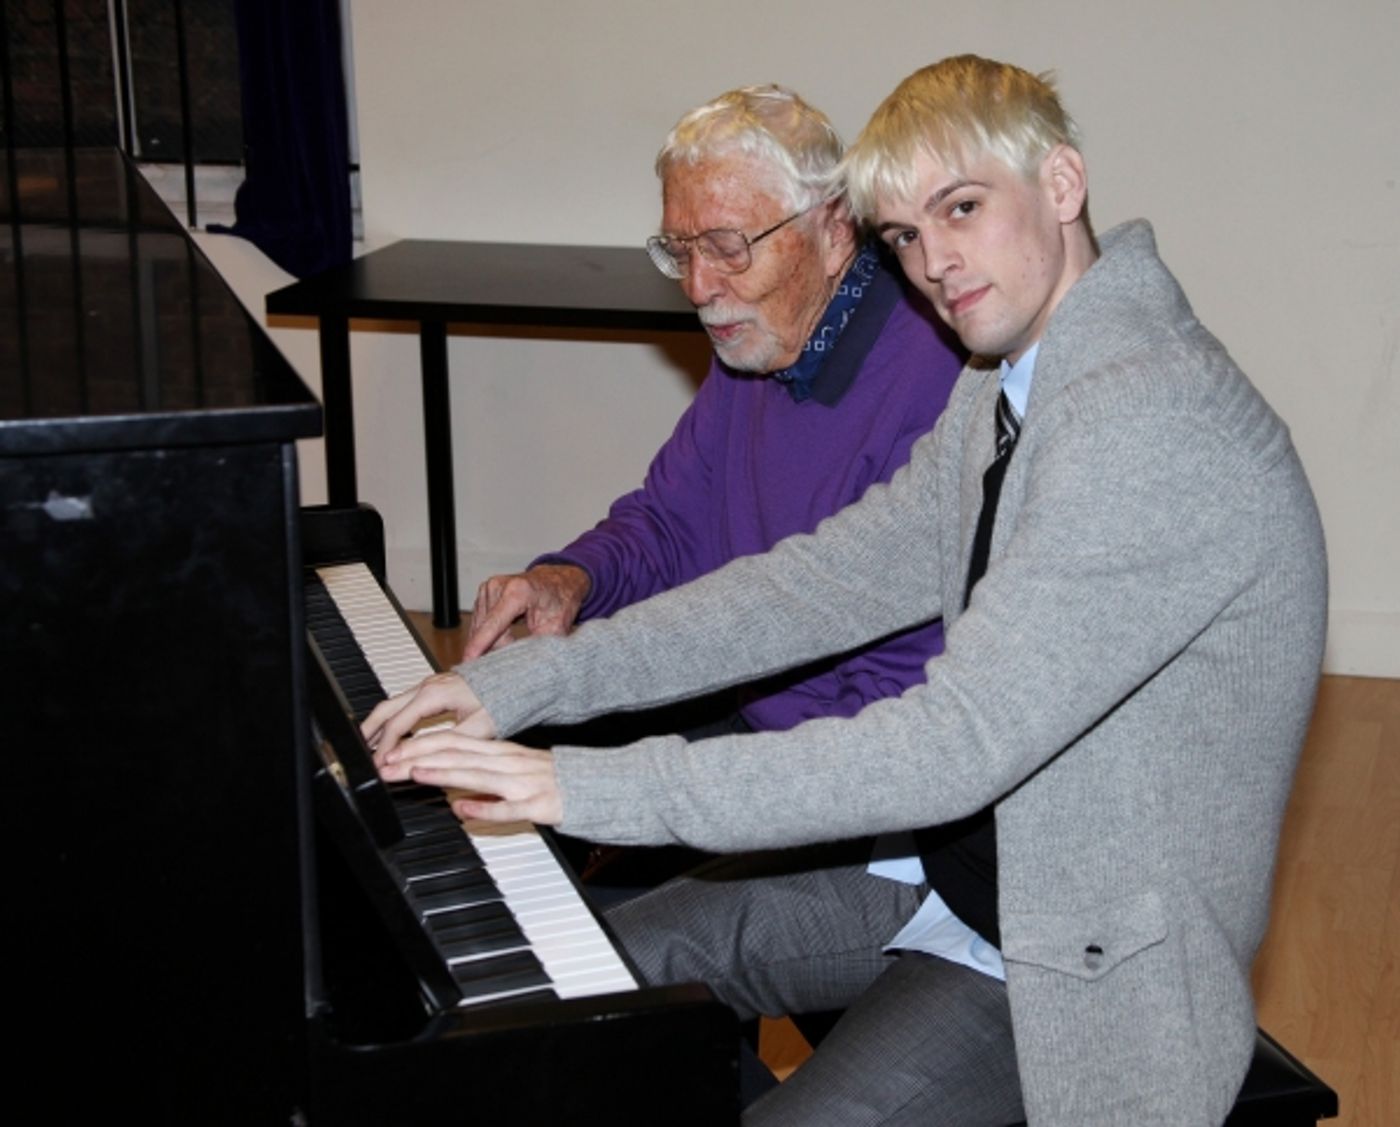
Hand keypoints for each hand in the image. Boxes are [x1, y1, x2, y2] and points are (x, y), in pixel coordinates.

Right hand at [361, 671, 496, 762]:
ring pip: (393, 704)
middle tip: (360, 753)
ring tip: (369, 744)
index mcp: (432, 696)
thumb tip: (424, 758)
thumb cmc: (501, 699)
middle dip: (369, 731)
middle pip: (386, 709)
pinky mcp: (434, 687)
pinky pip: (404, 702)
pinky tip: (393, 731)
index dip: (386, 747)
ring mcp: (429, 685)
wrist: (515, 677)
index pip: (398, 725)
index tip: (379, 764)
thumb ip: (448, 743)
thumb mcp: (478, 727)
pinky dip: (392, 717)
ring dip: (379, 724)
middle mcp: (426, 687)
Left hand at [377, 729, 562, 825]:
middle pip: (458, 755)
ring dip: (445, 773)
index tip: (393, 752)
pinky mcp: (539, 805)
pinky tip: (463, 808)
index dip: (421, 746)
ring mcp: (523, 783)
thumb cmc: (557, 780)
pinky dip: (485, 807)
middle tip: (388, 764)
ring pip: (478, 775)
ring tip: (416, 773)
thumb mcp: (517, 769)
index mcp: (502, 753)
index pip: (454, 743)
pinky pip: (510, 807)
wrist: (598, 786)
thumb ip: (486, 775)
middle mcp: (509, 763)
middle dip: (420, 758)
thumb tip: (456, 793)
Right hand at [463, 564, 590, 659]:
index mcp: (518, 592)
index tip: (468, 660)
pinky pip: (480, 622)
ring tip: (515, 638)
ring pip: (481, 628)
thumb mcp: (557, 627)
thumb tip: (521, 666)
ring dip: (495, 640)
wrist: (557, 580)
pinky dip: (491, 633)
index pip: (494, 623)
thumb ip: (539, 647)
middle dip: (499, 646)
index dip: (480, 644)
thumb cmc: (559, 601)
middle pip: (487, 629)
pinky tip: (506, 632)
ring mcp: (489, 587)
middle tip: (517, 651)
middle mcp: (499, 586)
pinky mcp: (484, 592)